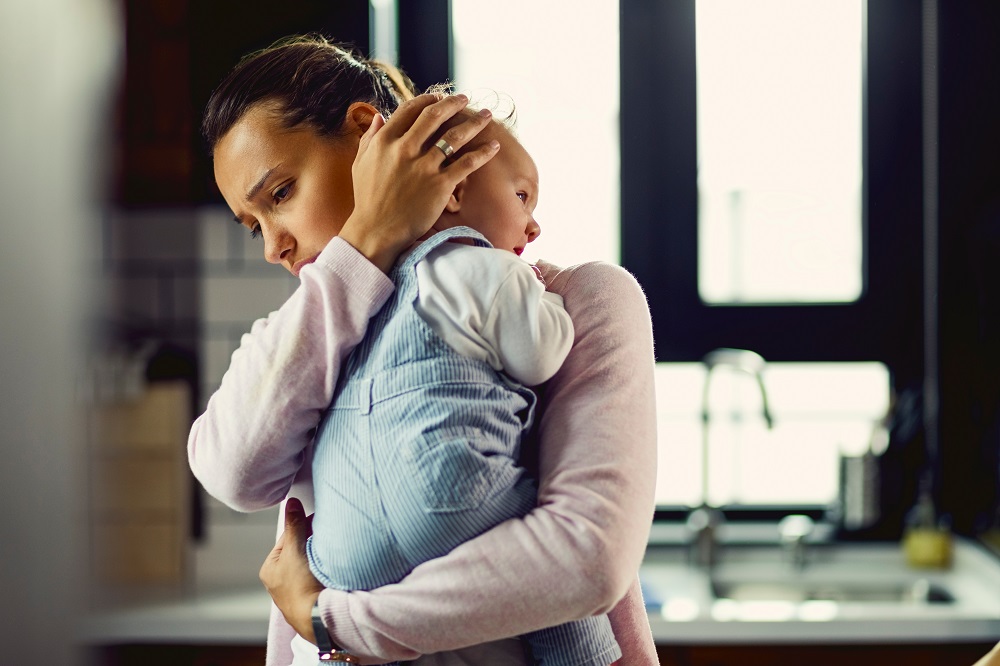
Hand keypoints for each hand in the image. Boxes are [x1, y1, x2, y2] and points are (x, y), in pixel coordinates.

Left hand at [259, 497, 323, 643]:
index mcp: (270, 569)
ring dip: (321, 554)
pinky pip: (320, 573)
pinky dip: (326, 567)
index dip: (302, 527)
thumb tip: (291, 503)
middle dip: (312, 541)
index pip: (287, 537)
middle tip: (325, 535)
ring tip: (329, 550)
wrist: (318, 617)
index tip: (316, 520)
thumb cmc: (300, 588)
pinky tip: (333, 565)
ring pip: (311, 561)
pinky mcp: (313, 595)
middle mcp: (281, 580)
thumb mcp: (294, 550)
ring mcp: (297, 589)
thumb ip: (294, 525)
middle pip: (299, 549)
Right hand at [338, 93, 499, 272]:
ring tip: (486, 115)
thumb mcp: (361, 164)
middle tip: (464, 99)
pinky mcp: (440, 185)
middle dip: (453, 103)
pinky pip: (467, 163)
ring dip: (474, 122)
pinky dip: (483, 153)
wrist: (377, 231)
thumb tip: (379, 117)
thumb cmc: (368, 200)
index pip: (410, 110)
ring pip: (455, 136)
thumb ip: (369, 138)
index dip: (427, 99)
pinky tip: (494, 146)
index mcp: (385, 141)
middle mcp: (405, 149)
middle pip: (434, 115)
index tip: (438, 97)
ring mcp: (424, 166)